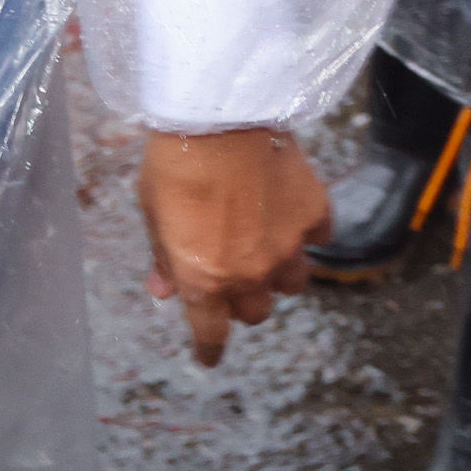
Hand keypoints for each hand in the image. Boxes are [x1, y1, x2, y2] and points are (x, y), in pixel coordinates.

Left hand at [136, 127, 327, 367]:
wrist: (217, 114)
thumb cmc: (174, 161)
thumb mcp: (153, 214)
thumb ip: (165, 258)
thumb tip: (164, 290)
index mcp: (205, 279)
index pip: (211, 333)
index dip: (209, 349)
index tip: (209, 356)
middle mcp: (250, 273)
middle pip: (255, 312)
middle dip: (242, 301)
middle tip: (232, 277)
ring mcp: (287, 247)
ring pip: (292, 284)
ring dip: (277, 274)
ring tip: (264, 248)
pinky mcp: (313, 215)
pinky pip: (317, 238)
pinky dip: (305, 232)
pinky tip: (289, 213)